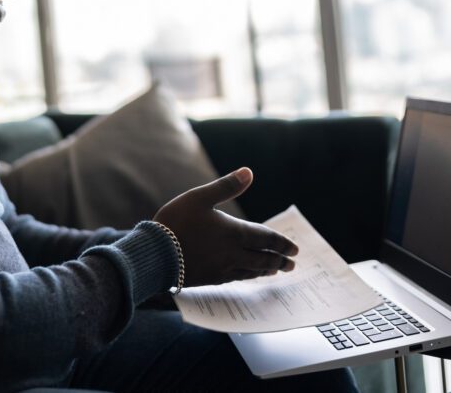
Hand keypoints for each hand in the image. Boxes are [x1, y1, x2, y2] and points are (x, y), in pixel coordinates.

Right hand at [153, 167, 298, 286]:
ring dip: (267, 270)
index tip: (296, 249)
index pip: (266, 239)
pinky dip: (248, 276)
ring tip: (275, 270)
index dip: (282, 243)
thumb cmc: (176, 222)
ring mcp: (222, 268)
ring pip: (252, 271)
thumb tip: (249, 172)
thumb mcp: (200, 197)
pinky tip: (247, 275)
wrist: (155, 254)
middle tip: (292, 264)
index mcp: (234, 232)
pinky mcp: (210, 278)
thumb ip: (226, 186)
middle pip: (263, 258)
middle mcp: (233, 253)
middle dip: (280, 260)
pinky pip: (237, 278)